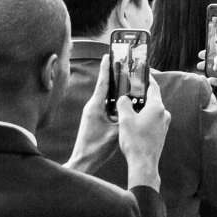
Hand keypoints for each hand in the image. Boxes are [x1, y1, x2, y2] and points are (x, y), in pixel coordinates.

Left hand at [66, 55, 120, 171]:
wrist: (83, 161)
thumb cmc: (97, 148)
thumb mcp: (116, 132)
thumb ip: (124, 118)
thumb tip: (132, 108)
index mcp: (95, 106)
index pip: (102, 82)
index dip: (106, 68)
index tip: (108, 55)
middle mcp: (92, 107)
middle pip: (104, 86)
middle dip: (112, 75)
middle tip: (120, 63)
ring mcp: (92, 113)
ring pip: (105, 96)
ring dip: (114, 88)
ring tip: (124, 79)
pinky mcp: (94, 119)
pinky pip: (105, 105)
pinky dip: (113, 100)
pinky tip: (122, 101)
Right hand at [118, 75, 170, 187]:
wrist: (143, 164)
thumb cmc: (135, 141)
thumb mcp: (125, 119)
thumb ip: (123, 104)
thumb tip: (123, 98)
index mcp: (157, 107)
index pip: (153, 86)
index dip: (146, 77)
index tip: (140, 71)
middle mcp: (163, 114)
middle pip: (152, 97)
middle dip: (141, 93)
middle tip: (130, 89)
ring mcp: (164, 124)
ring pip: (152, 109)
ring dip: (141, 106)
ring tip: (128, 105)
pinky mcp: (161, 132)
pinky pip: (152, 119)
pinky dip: (144, 116)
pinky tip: (133, 120)